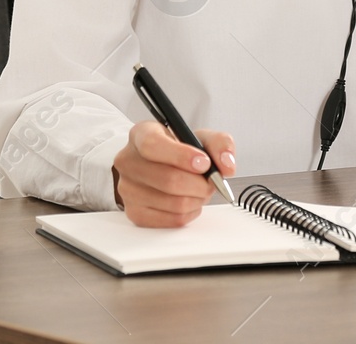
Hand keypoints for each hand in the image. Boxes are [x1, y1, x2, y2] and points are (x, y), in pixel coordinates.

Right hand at [112, 120, 235, 227]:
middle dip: (200, 183)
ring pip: (174, 203)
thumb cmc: (179, 150)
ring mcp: (128, 189)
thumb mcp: (200, 137)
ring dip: (197, 199)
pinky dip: (190, 212)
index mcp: (141, 134)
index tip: (204, 163)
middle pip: (168, 179)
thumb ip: (219, 144)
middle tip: (211, 181)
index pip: (153, 146)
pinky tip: (190, 200)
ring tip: (200, 189)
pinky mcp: (135, 213)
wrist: (160, 166)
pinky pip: (172, 220)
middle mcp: (128, 161)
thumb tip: (227, 165)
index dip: (181, 156)